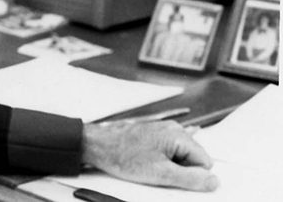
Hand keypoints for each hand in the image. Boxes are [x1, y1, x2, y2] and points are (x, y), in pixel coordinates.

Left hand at [82, 121, 218, 191]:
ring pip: (179, 157)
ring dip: (169, 167)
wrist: (97, 146)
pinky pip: (167, 153)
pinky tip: (147, 163)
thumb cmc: (124, 157)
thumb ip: (191, 179)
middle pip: (193, 159)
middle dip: (180, 170)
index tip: (172, 177)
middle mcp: (173, 130)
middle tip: (158, 172)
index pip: (205, 162)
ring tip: (149, 167)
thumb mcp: (161, 174)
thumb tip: (214, 181)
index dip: (192, 175)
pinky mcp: (153, 136)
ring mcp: (162, 131)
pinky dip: (161, 161)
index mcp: (179, 136)